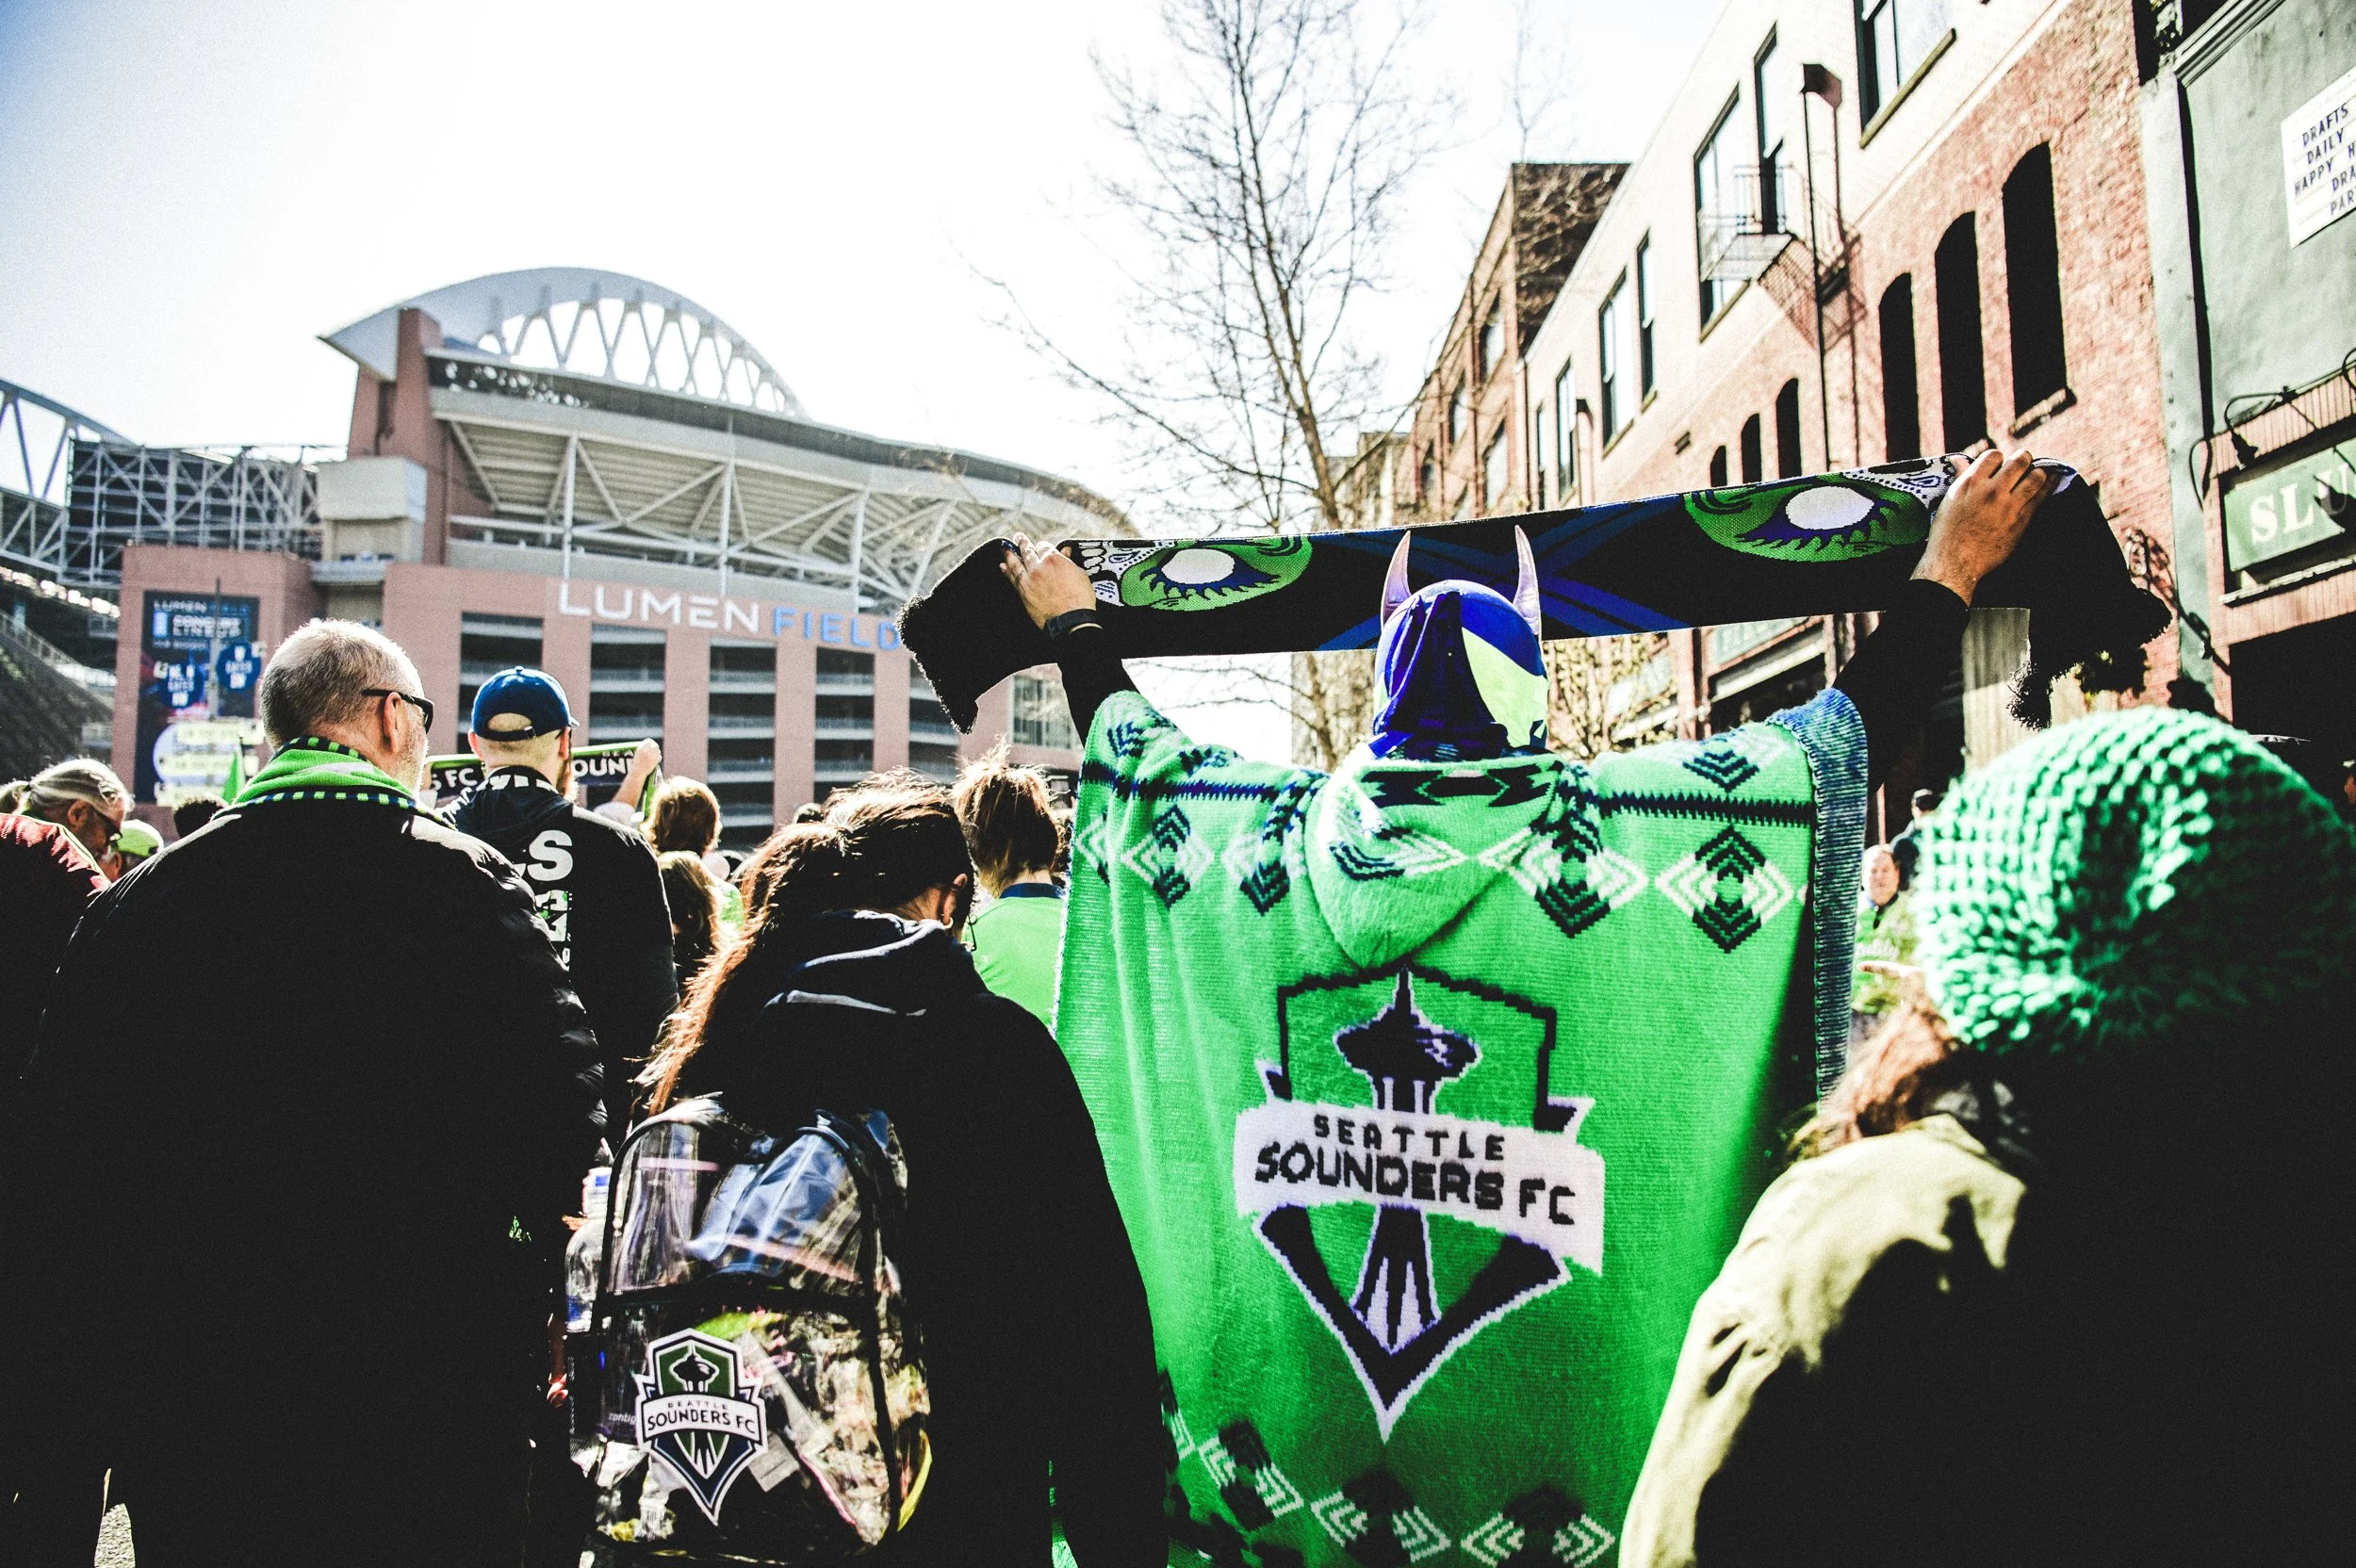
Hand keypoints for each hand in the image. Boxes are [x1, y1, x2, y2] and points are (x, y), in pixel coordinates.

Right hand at [629, 738, 661, 775]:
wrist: (638, 772)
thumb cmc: (637, 763)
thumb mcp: (637, 753)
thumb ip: (642, 747)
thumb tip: (648, 743)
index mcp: (641, 749)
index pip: (649, 741)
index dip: (650, 741)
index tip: (651, 742)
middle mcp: (647, 752)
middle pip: (655, 745)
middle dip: (655, 746)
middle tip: (655, 748)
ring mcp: (652, 756)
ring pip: (658, 751)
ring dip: (657, 752)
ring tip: (654, 754)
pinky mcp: (655, 761)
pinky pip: (660, 756)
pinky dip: (658, 757)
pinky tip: (656, 759)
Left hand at [999, 533, 1097, 628]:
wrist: (1071, 620)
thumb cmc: (1080, 598)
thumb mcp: (1079, 575)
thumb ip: (1068, 562)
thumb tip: (1065, 551)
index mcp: (1054, 559)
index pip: (1044, 547)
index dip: (1043, 546)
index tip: (1041, 548)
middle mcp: (1039, 567)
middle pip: (1027, 551)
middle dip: (1022, 543)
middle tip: (1018, 537)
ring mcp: (1029, 579)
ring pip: (1016, 563)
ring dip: (1009, 554)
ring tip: (1004, 547)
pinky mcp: (1023, 592)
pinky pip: (1012, 579)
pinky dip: (1007, 571)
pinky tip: (1003, 567)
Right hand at [1915, 449, 2050, 605]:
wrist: (1955, 561)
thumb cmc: (1947, 532)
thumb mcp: (1949, 500)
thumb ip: (1960, 477)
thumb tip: (1958, 459)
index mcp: (1970, 483)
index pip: (1994, 455)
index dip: (1999, 458)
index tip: (2000, 464)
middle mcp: (1991, 490)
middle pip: (2019, 461)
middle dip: (2023, 458)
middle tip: (2024, 462)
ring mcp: (2008, 505)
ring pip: (2035, 477)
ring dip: (2039, 472)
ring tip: (2037, 473)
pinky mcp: (2020, 520)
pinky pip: (2041, 497)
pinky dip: (2050, 486)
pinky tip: (2054, 479)